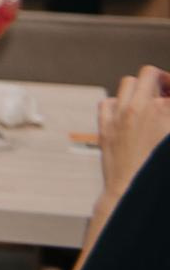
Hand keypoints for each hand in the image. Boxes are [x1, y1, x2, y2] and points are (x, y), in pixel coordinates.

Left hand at [98, 66, 169, 198]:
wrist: (133, 195)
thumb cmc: (158, 174)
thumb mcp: (169, 139)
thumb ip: (168, 119)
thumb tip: (165, 108)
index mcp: (165, 111)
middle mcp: (140, 108)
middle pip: (150, 74)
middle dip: (163, 80)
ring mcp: (119, 116)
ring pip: (127, 83)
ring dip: (141, 88)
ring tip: (152, 101)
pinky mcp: (105, 127)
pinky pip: (108, 102)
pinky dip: (119, 103)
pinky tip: (129, 114)